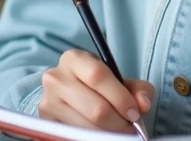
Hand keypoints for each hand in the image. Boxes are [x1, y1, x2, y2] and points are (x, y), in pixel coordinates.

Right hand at [39, 49, 153, 133]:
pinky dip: (93, 137)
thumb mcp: (117, 80)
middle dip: (118, 122)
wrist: (68, 95)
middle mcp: (55, 77)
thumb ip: (137, 88)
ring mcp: (48, 101)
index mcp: (73, 58)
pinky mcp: (47, 122)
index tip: (134, 113)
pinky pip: (75, 134)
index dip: (120, 97)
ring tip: (118, 131)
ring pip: (86, 126)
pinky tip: (102, 134)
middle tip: (130, 128)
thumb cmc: (97, 85)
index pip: (98, 76)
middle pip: (95, 107)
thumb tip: (143, 103)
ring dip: (108, 133)